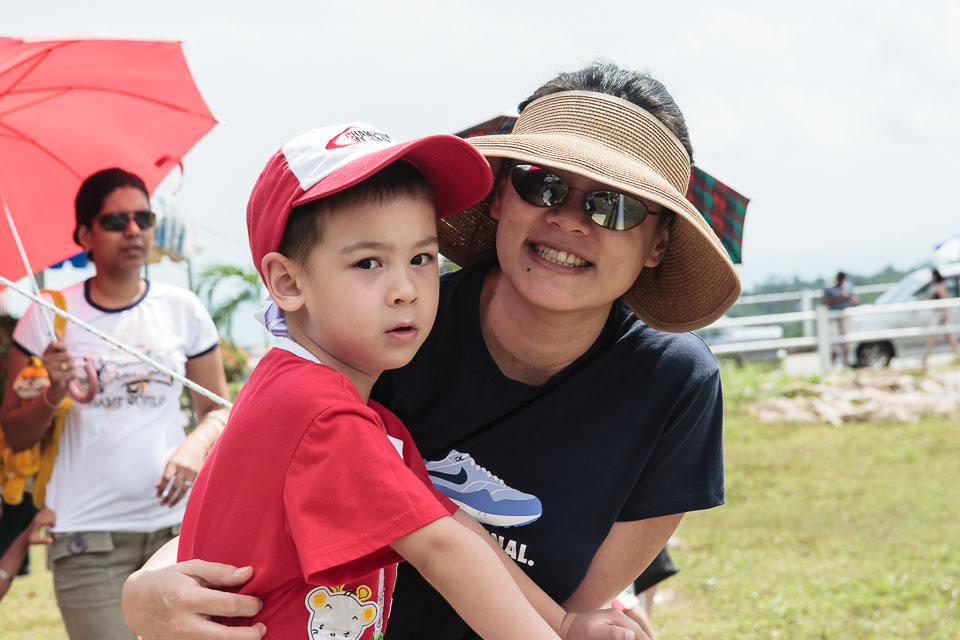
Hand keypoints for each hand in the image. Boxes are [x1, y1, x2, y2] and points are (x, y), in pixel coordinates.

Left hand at [27, 508, 55, 543]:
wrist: (26, 536)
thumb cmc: (31, 539)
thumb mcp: (36, 541)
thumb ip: (43, 541)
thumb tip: (51, 540)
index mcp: (37, 522)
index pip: (49, 519)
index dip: (53, 523)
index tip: (52, 527)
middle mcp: (37, 517)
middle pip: (50, 514)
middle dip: (53, 519)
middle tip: (51, 525)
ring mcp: (37, 514)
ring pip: (49, 511)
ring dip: (52, 516)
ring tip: (50, 522)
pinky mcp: (38, 514)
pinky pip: (47, 510)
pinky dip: (50, 513)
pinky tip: (49, 519)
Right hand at [41, 330, 74, 402]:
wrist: (59, 385)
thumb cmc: (61, 366)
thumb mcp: (61, 353)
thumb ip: (59, 342)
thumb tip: (56, 329)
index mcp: (46, 352)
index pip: (56, 344)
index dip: (64, 347)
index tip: (65, 351)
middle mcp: (45, 360)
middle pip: (67, 355)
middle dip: (71, 360)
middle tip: (68, 364)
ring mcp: (48, 369)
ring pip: (70, 364)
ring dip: (73, 368)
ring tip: (67, 371)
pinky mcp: (54, 378)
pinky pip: (72, 373)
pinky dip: (73, 375)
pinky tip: (67, 377)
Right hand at [121, 560, 264, 639]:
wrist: (137, 603)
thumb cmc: (169, 581)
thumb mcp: (192, 568)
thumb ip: (221, 571)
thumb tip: (249, 573)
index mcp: (187, 598)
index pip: (228, 605)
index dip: (250, 604)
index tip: (258, 601)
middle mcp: (182, 624)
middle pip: (225, 637)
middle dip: (250, 634)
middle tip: (262, 627)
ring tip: (249, 633)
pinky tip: (229, 635)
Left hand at [155, 436, 206, 506]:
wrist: (196, 445)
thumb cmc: (180, 454)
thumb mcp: (171, 462)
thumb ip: (165, 474)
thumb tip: (157, 487)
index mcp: (173, 464)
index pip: (166, 480)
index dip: (161, 489)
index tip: (158, 496)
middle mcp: (182, 469)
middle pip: (174, 487)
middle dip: (167, 497)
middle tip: (161, 504)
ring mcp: (191, 472)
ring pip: (183, 490)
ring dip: (175, 499)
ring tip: (169, 506)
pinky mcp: (198, 474)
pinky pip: (191, 488)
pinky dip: (186, 495)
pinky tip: (181, 502)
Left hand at [560, 610, 649, 639]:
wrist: (567, 625)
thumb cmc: (578, 631)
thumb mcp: (593, 633)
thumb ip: (612, 633)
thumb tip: (630, 635)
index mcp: (616, 617)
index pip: (637, 632)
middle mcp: (618, 616)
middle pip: (637, 632)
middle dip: (644, 639)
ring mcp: (616, 619)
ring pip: (633, 632)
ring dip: (639, 637)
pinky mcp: (612, 624)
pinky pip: (627, 632)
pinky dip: (632, 637)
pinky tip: (632, 638)